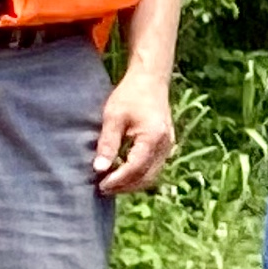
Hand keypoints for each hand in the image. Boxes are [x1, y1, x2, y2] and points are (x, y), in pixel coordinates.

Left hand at [94, 69, 176, 195]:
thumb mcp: (113, 117)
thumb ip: (108, 143)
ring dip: (132, 183)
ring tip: (112, 183)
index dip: (117, 180)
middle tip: (103, 189)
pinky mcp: (166, 145)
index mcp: (153, 138)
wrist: (150, 80)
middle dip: (125, 187)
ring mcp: (168, 146)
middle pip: (146, 177)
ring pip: (152, 176)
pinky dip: (139, 174)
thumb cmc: (130, 95)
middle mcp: (165, 146)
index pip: (135, 168)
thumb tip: (99, 169)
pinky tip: (123, 172)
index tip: (100, 185)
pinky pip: (154, 167)